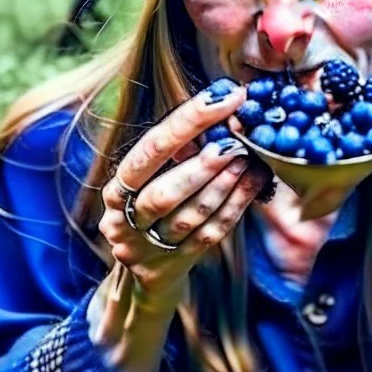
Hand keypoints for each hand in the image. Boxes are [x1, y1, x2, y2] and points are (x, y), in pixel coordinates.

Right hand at [99, 80, 272, 306]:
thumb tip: (217, 109)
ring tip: (249, 159)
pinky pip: (210, 233)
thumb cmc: (151, 210)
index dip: (186, 123)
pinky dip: (235, 205)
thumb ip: (173, 154)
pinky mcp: (176, 264)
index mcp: (117, 190)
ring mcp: (150, 248)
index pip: (149, 151)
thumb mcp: (150, 180)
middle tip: (236, 140)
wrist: (143, 272)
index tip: (221, 98)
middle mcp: (126, 221)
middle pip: (163, 192)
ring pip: (189, 216)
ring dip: (224, 185)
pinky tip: (254, 183)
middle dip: (203, 164)